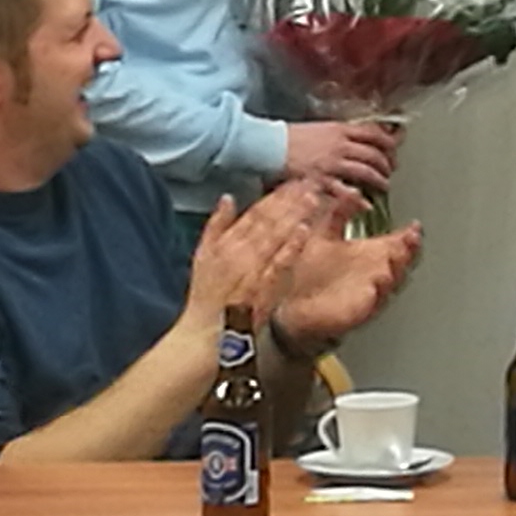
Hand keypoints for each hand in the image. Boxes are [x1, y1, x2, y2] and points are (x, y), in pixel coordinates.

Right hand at [180, 188, 320, 335]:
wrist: (206, 334)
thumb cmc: (206, 298)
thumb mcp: (202, 255)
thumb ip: (216, 225)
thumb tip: (227, 198)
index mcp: (226, 242)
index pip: (255, 212)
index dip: (275, 195)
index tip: (292, 181)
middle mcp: (239, 251)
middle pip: (269, 219)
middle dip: (291, 200)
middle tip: (311, 182)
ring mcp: (253, 268)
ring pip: (276, 236)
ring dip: (295, 216)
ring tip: (313, 198)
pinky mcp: (264, 286)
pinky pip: (279, 262)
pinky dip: (291, 246)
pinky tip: (305, 231)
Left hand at [278, 218, 424, 351]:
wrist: (292, 306)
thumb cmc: (308, 273)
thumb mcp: (324, 235)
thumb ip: (338, 214)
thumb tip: (351, 192)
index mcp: (367, 254)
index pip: (396, 243)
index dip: (408, 234)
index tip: (415, 224)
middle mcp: (373, 272)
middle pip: (401, 260)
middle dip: (410, 249)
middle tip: (413, 237)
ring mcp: (369, 291)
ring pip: (393, 280)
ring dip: (399, 268)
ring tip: (401, 254)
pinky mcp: (360, 310)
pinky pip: (375, 301)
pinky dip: (380, 291)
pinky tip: (381, 279)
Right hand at [282, 115, 400, 198]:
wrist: (270, 145)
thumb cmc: (292, 138)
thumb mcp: (321, 128)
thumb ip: (341, 133)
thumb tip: (359, 137)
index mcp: (340, 130)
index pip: (374, 133)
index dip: (389, 142)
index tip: (393, 149)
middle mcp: (340, 145)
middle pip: (374, 153)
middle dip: (387, 163)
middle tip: (390, 169)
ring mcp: (332, 163)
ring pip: (366, 171)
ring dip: (379, 180)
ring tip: (384, 185)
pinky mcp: (321, 180)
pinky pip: (345, 190)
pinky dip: (359, 199)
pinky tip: (366, 204)